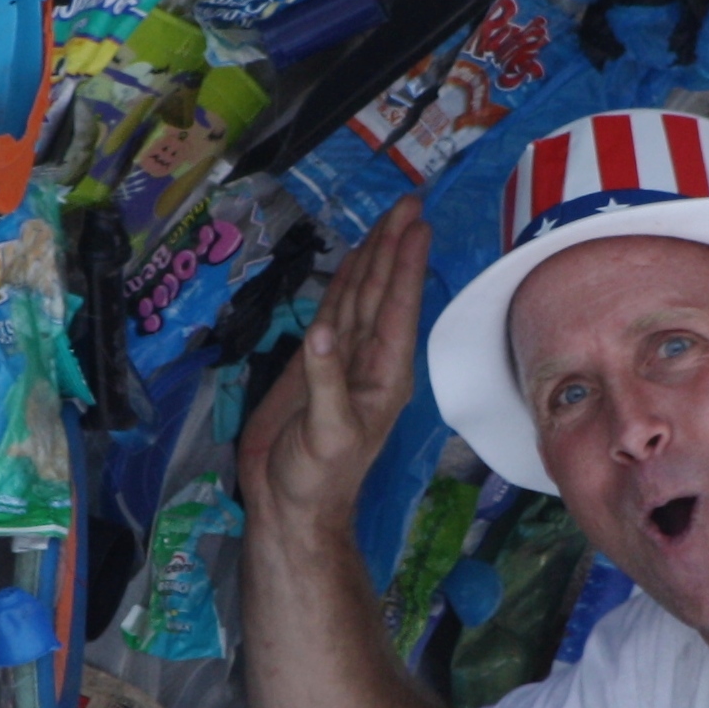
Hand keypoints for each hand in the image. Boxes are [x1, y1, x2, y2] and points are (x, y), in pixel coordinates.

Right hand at [237, 197, 429, 532]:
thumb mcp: (325, 433)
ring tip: (388, 219)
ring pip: (361, 296)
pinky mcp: (315, 365)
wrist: (290, 505)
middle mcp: (369, 359)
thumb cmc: (316, 477)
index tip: (418, 223)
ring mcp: (343, 359)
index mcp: (383, 374)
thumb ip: (324, 382)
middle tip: (410, 202)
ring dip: (374, 258)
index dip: (405, 264)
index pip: (397, 307)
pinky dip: (343, 283)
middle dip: (395, 247)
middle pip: (383, 291)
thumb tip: (322, 332)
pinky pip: (334, 313)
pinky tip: (352, 262)